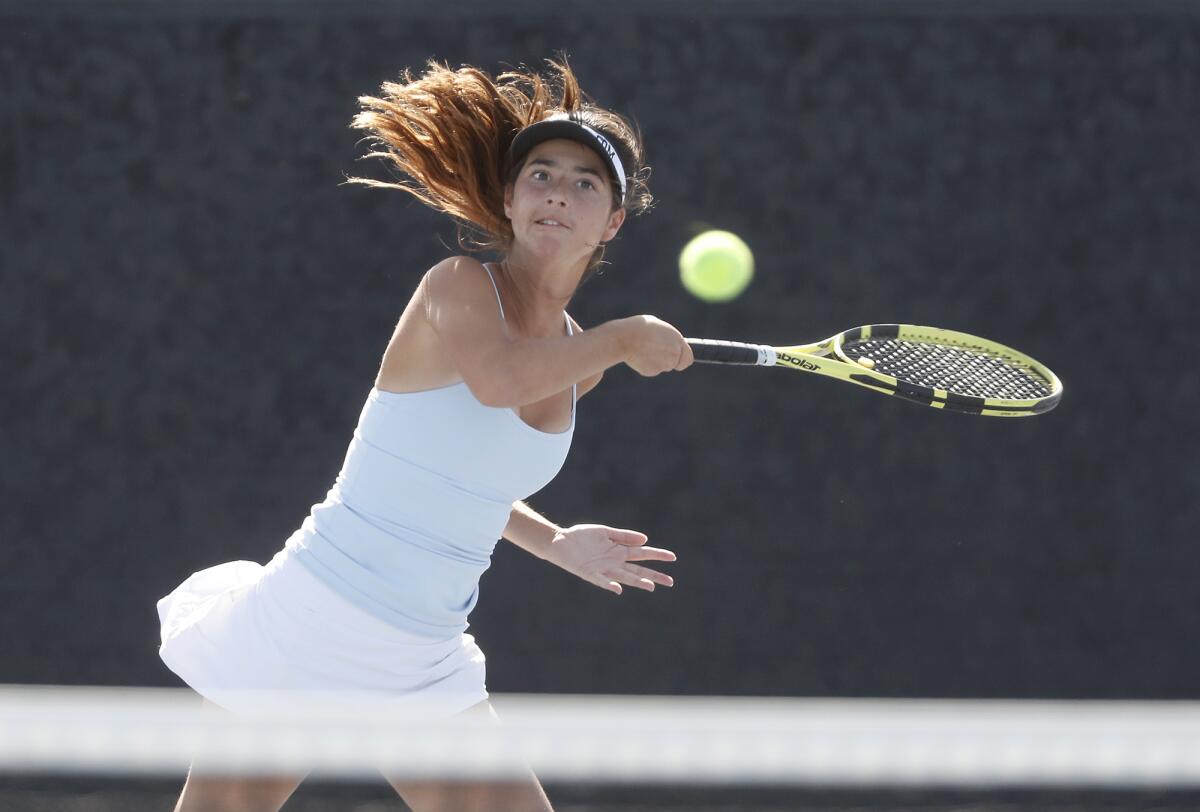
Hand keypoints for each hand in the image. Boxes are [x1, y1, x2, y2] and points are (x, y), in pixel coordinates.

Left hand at [543, 524, 675, 594]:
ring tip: (651, 586)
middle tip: (670, 582)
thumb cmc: (582, 536)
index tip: (673, 557)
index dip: (657, 555)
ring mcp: (603, 569)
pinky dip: (609, 585)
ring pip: (624, 577)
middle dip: (654, 575)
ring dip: (637, 582)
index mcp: (619, 551)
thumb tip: (645, 539)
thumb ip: (623, 536)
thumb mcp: (605, 532)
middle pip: (638, 569)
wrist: (560, 541)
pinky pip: (601, 581)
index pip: (642, 554)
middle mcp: (614, 562)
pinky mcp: (589, 573)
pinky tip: (619, 589)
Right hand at [618, 316, 693, 376]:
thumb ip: (668, 338)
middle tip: (654, 352)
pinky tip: (639, 356)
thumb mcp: (659, 327)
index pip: (688, 358)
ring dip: (656, 362)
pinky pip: (652, 370)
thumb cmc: (639, 328)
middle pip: (675, 364)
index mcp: (677, 340)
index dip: (683, 361)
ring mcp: (664, 364)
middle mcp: (674, 353)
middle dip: (667, 361)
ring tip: (644, 350)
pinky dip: (646, 365)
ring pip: (663, 367)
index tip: (679, 363)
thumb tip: (670, 344)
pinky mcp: (653, 371)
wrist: (624, 338)